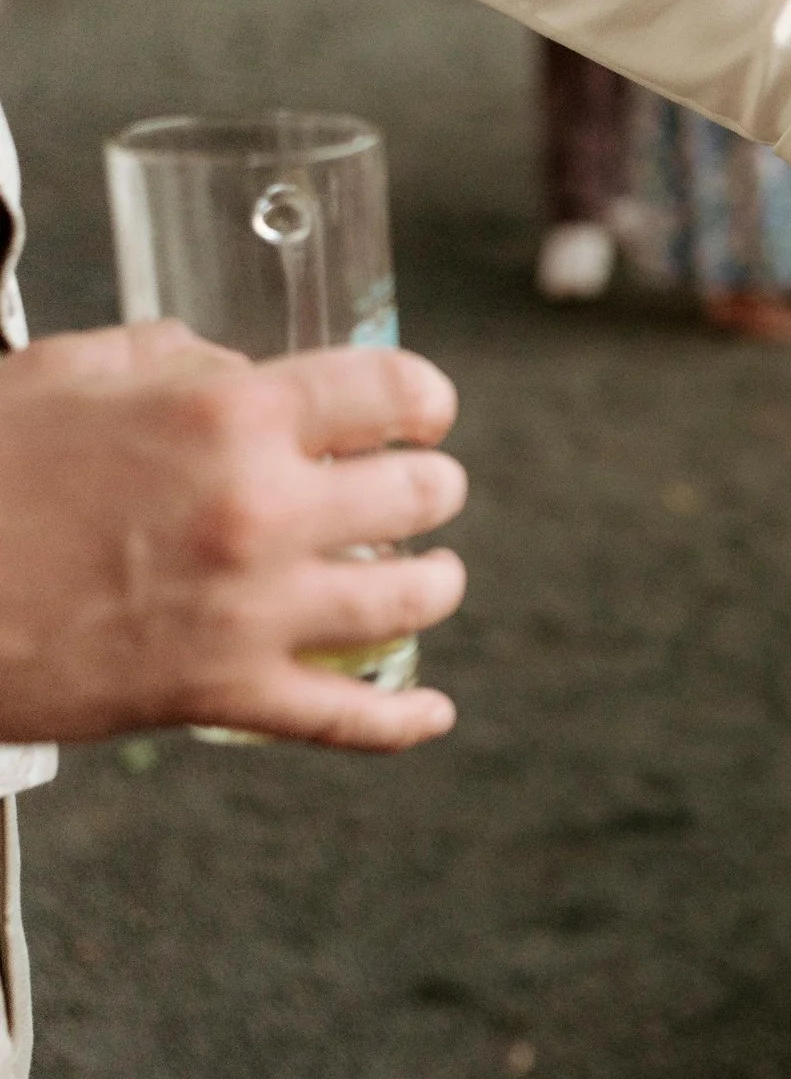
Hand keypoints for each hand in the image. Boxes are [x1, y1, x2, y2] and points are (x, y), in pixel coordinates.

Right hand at [0, 324, 467, 749]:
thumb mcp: (69, 373)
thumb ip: (173, 359)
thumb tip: (239, 369)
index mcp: (230, 414)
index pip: (395, 390)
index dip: (424, 401)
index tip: (422, 415)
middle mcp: (261, 507)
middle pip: (423, 494)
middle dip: (427, 489)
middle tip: (413, 494)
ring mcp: (251, 607)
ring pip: (412, 599)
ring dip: (433, 583)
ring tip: (425, 577)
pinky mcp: (221, 692)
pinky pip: (347, 718)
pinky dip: (402, 719)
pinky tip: (430, 708)